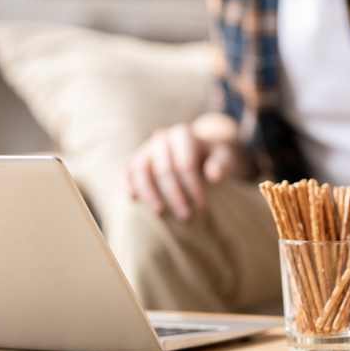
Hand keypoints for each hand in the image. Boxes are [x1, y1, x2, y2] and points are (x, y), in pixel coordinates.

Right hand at [124, 123, 238, 219]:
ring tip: (160, 213)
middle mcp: (162, 138)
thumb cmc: (212, 158)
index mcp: (183, 135)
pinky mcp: (135, 159)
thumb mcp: (223, 157)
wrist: (198, 153)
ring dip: (149, 194)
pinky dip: (126, 183)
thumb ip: (221, 164)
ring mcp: (146, 148)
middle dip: (174, 195)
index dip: (193, 186)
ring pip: (141, 170)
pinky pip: (126, 170)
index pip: (185, 163)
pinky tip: (131, 199)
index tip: (201, 206)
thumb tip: (214, 176)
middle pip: (164, 169)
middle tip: (185, 216)